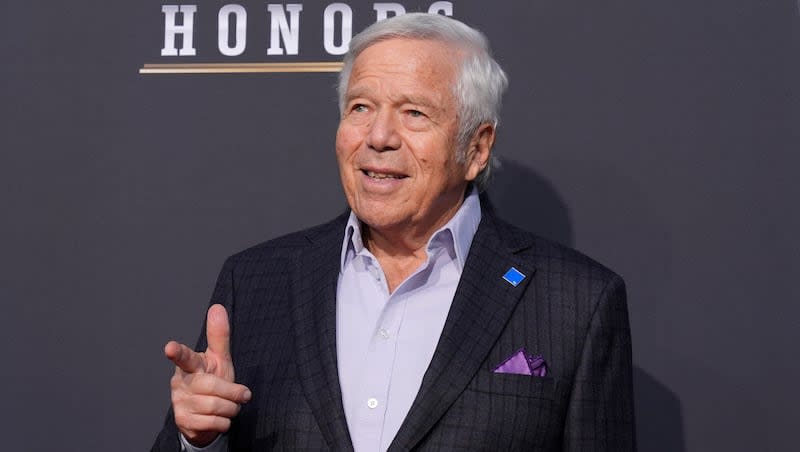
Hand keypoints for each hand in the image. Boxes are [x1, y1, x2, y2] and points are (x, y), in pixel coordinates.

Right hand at [164, 304, 251, 446]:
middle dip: (232, 392)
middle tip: (242, 395)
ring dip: (230, 408)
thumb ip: (219, 336)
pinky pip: (213, 423)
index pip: (184, 357)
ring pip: (214, 406)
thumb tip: (217, 307)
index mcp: (190, 365)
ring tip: (230, 406)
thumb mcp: (219, 359)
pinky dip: (224, 422)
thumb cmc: (212, 380)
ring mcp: (179, 402)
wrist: (205, 415)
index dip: (177, 352)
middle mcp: (180, 382)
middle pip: (212, 386)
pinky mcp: (183, 421)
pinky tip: (220, 419)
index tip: (170, 347)